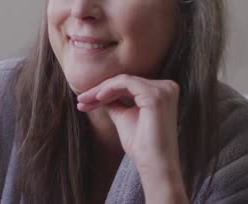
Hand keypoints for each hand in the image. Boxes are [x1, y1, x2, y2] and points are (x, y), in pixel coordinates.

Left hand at [76, 74, 187, 202]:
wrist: (154, 165)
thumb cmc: (142, 145)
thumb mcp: (124, 117)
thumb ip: (115, 103)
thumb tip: (99, 93)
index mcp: (162, 92)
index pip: (127, 86)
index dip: (104, 92)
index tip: (84, 101)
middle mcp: (167, 87)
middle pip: (124, 82)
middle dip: (99, 91)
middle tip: (81, 100)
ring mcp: (163, 90)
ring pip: (123, 81)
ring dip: (100, 90)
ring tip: (84, 101)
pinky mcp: (156, 95)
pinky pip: (126, 84)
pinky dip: (109, 89)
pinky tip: (97, 98)